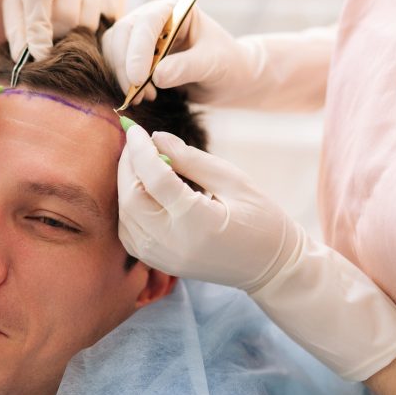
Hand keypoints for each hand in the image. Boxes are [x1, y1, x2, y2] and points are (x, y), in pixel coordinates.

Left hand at [3, 0, 119, 61]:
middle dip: (58, 34)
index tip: (40, 55)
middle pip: (68, 12)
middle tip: (52, 38)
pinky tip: (81, 22)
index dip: (39, 29)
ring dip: (77, 35)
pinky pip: (107, 18)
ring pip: (90, 19)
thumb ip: (17, 31)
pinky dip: (94, 29)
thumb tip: (25, 59)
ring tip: (66, 30)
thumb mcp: (15, 5)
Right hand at [103, 0, 262, 106]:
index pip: (148, 21)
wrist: (226, 79)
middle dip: (125, 64)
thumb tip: (157, 77)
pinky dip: (121, 81)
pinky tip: (142, 96)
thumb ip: (187, 67)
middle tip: (138, 94)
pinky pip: (114, 63)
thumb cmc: (226, 65)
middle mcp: (153, 17)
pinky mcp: (133, 54)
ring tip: (146, 97)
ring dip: (120, 75)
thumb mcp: (213, 65)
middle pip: (124, 32)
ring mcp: (140, 35)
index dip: (138, 48)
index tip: (138, 78)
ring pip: (113, 47)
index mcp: (176, 9)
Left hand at [118, 124, 292, 288]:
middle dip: (127, 166)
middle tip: (135, 142)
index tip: (133, 127)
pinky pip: (129, 232)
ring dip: (125, 185)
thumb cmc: (259, 217)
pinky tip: (140, 189)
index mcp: (197, 221)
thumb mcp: (231, 179)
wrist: (271, 267)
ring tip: (138, 161)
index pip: (155, 179)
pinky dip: (128, 207)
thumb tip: (156, 138)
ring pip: (125, 216)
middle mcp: (174, 244)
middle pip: (131, 199)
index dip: (140, 150)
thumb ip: (189, 159)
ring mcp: (164, 258)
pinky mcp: (160, 263)